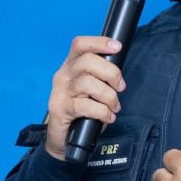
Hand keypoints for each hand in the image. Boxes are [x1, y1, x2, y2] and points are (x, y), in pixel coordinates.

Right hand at [43, 35, 125, 159]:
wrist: (62, 138)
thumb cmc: (81, 111)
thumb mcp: (91, 89)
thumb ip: (101, 77)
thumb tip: (119, 73)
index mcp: (70, 66)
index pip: (81, 45)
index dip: (99, 42)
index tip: (117, 47)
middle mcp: (63, 76)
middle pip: (87, 62)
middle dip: (111, 73)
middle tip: (120, 87)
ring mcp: (60, 92)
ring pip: (88, 83)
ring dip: (108, 96)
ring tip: (114, 106)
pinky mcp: (61, 109)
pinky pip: (85, 106)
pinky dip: (102, 112)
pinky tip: (108, 117)